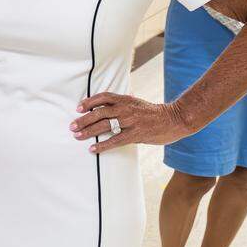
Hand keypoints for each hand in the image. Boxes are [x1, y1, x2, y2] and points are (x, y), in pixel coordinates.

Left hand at [69, 92, 193, 154]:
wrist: (175, 119)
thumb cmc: (154, 112)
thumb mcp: (138, 102)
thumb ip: (124, 102)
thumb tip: (111, 100)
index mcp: (126, 99)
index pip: (103, 97)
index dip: (89, 102)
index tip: (78, 108)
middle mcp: (126, 108)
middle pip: (99, 112)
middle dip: (84, 119)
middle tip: (72, 126)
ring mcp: (131, 121)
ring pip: (104, 125)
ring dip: (89, 131)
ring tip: (77, 136)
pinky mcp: (136, 134)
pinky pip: (115, 140)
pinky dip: (102, 145)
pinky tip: (93, 149)